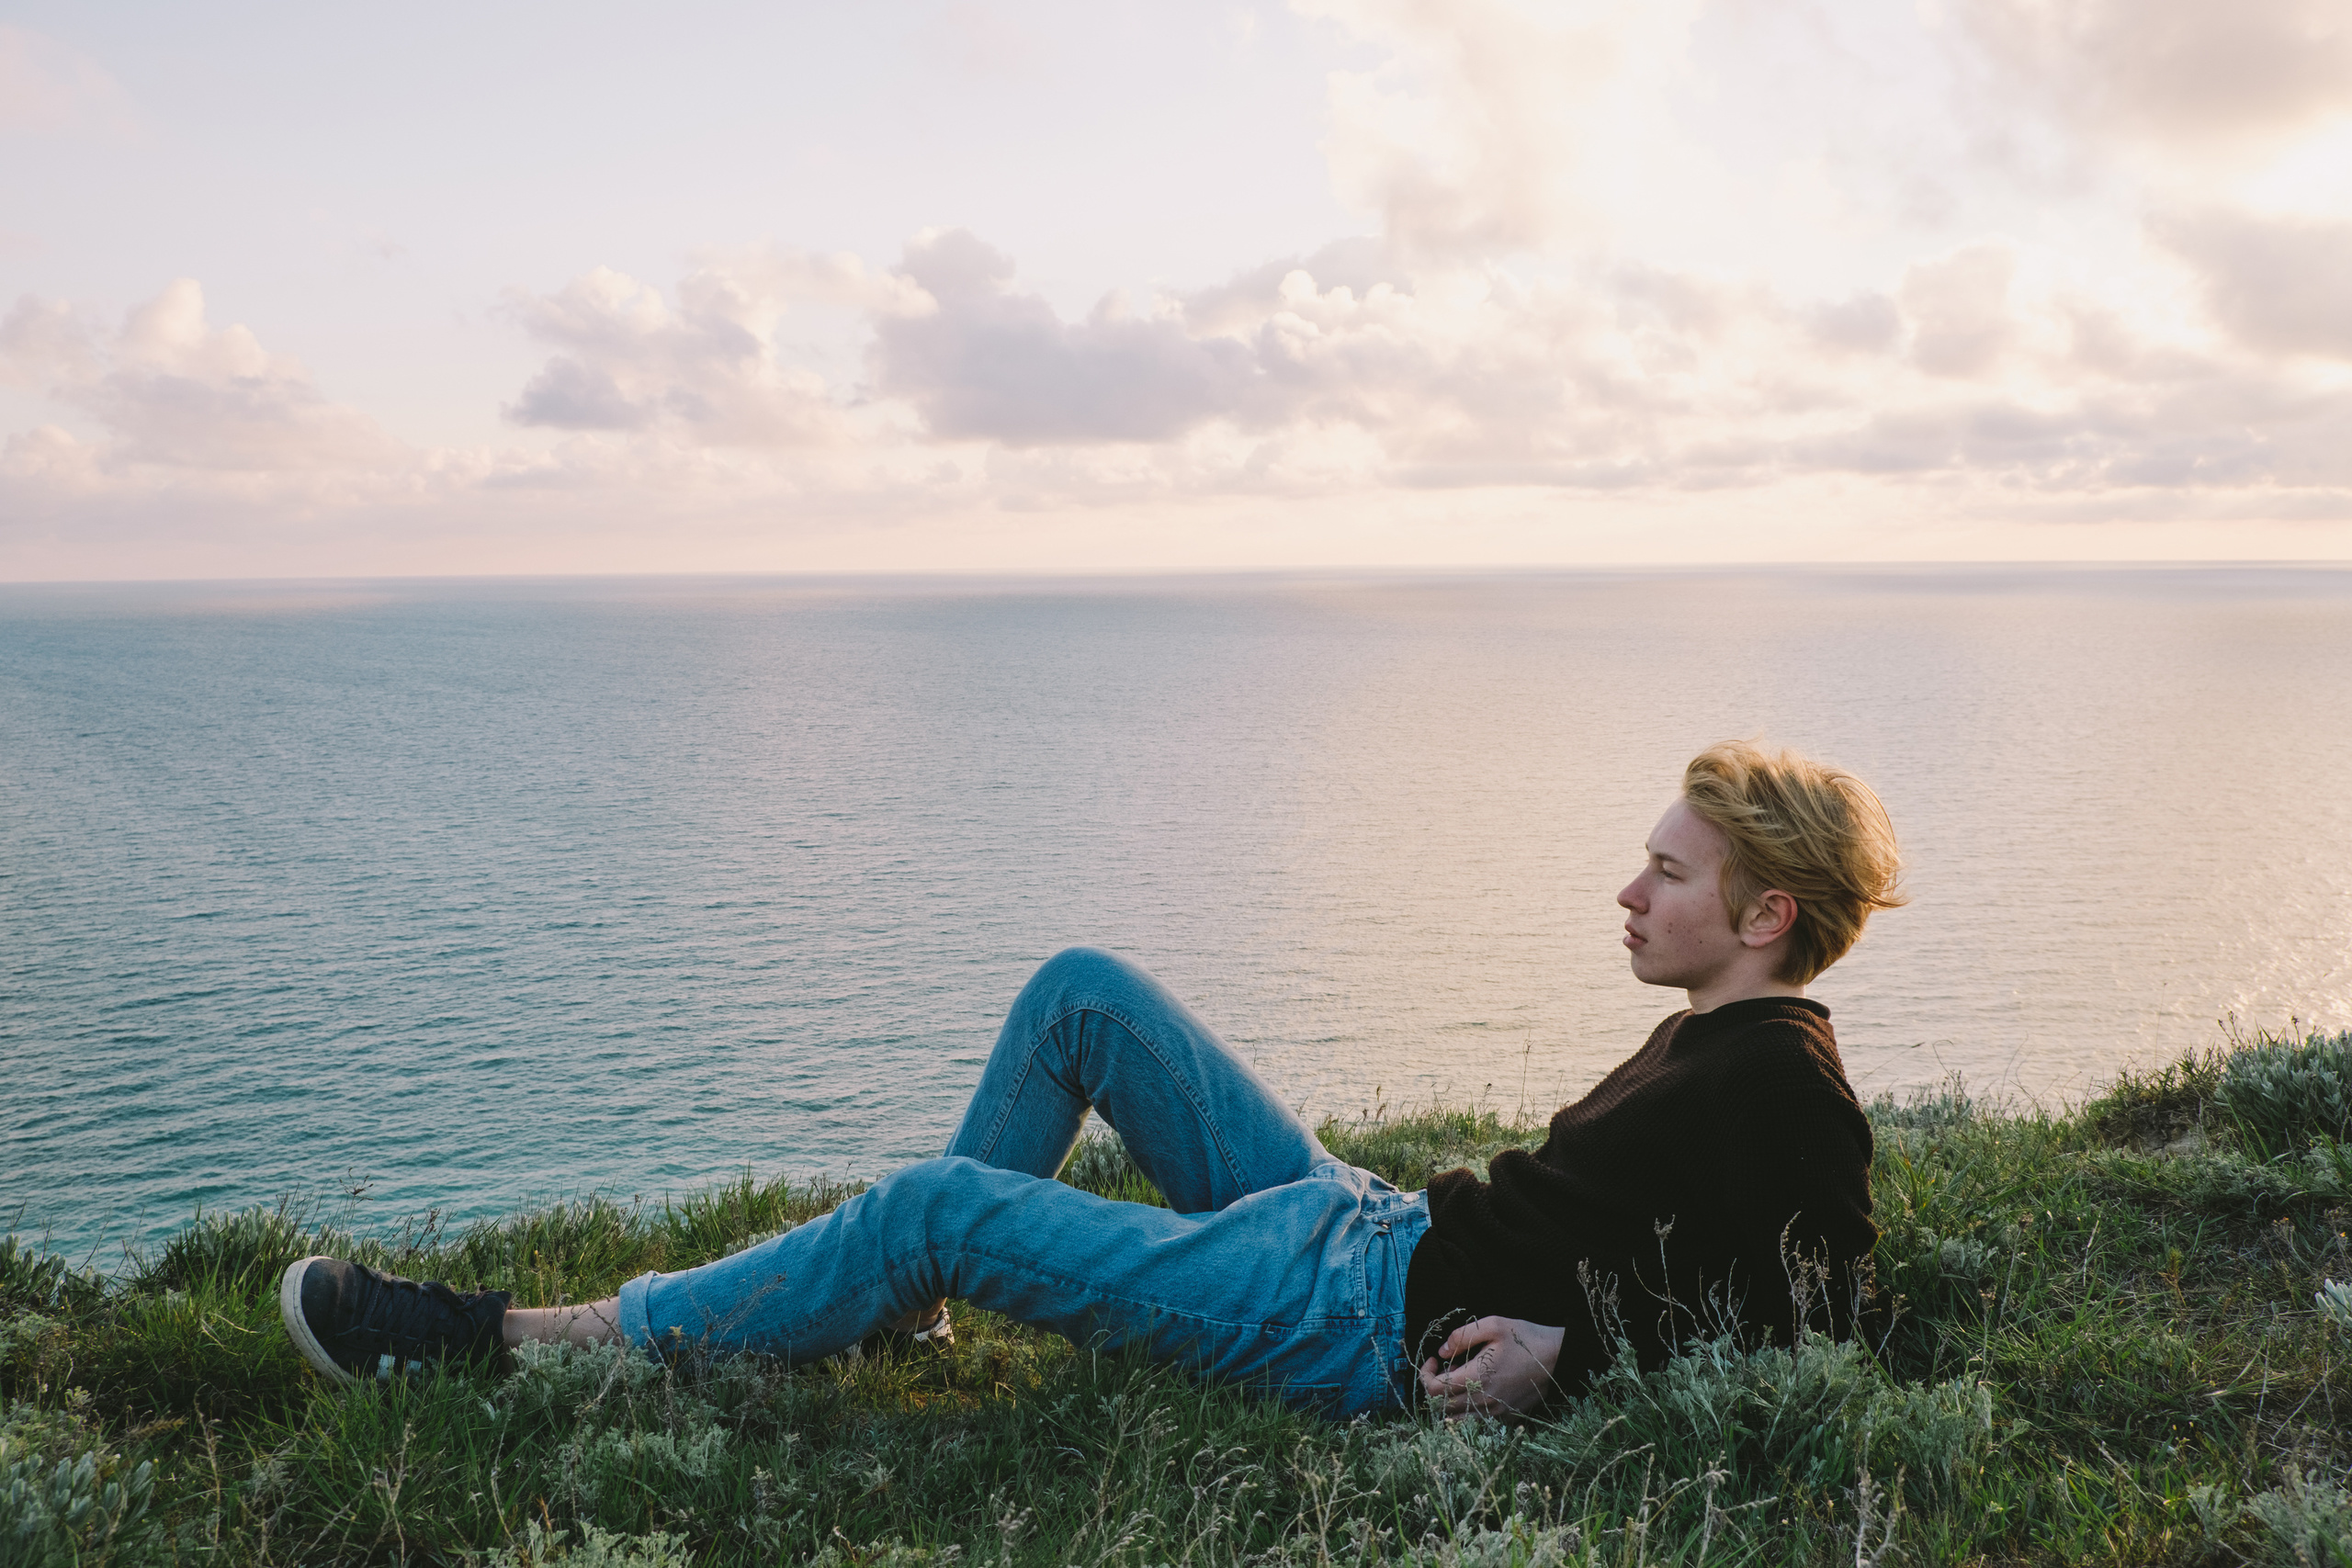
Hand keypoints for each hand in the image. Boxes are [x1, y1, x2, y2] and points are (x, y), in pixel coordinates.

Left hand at [1417, 1315, 1564, 1417]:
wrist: (1559, 1357)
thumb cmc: (1526, 1338)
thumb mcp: (1492, 1325)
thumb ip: (1462, 1336)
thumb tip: (1441, 1352)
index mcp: (1477, 1378)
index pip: (1434, 1389)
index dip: (1425, 1374)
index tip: (1434, 1359)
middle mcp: (1484, 1401)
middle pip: (1442, 1407)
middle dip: (1435, 1386)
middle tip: (1446, 1366)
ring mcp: (1496, 1412)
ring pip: (1458, 1418)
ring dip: (1449, 1401)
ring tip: (1460, 1378)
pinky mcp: (1507, 1416)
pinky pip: (1477, 1420)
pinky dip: (1467, 1409)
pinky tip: (1478, 1388)